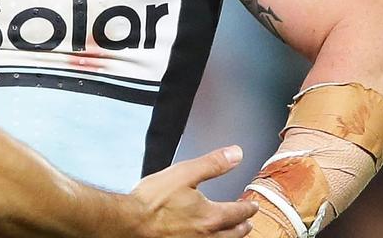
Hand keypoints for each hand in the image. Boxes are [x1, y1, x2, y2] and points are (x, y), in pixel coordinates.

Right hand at [127, 146, 258, 237]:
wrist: (129, 223)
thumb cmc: (151, 201)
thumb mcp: (183, 173)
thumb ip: (212, 164)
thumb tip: (235, 154)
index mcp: (211, 216)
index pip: (238, 212)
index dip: (248, 207)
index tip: (252, 205)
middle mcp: (207, 235)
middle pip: (235, 233)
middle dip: (243, 225)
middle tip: (247, 221)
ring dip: (232, 237)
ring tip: (234, 233)